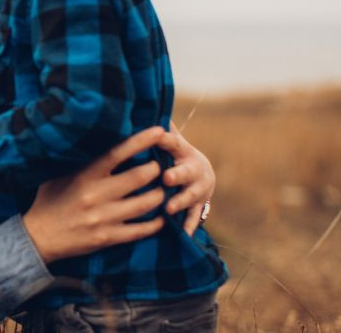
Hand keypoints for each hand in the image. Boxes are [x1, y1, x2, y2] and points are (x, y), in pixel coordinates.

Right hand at [22, 126, 167, 263]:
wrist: (39, 236)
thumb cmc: (49, 200)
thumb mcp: (59, 175)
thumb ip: (80, 161)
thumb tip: (99, 141)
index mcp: (85, 175)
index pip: (117, 153)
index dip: (141, 141)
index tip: (159, 131)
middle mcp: (96, 194)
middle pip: (139, 177)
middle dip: (156, 169)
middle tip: (159, 167)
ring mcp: (104, 218)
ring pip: (145, 203)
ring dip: (159, 194)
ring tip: (161, 189)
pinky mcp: (108, 238)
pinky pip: (141, 230)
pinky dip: (156, 223)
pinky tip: (161, 218)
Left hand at [158, 121, 214, 235]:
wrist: (201, 173)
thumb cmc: (173, 154)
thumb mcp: (168, 140)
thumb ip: (155, 128)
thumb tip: (139, 105)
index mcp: (182, 151)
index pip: (173, 142)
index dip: (165, 138)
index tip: (157, 134)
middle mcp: (193, 168)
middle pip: (187, 171)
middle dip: (178, 174)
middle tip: (166, 178)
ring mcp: (198, 189)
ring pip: (192, 195)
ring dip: (181, 201)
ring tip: (169, 208)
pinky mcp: (199, 206)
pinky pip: (194, 218)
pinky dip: (188, 227)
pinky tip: (181, 235)